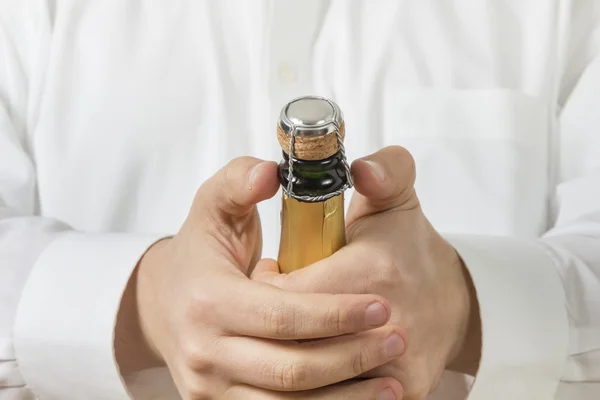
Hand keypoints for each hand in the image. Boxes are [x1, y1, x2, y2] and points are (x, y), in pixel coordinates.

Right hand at [115, 157, 405, 399]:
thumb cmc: (200, 254)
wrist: (163, 304)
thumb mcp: (212, 207)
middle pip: (290, 370)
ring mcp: (210, 390)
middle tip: (397, 339)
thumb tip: (268, 172)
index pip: (282, 315)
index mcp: (208, 301)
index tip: (381, 305)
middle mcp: (205, 354)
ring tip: (392, 383)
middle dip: (351, 358)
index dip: (334, 314)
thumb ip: (239, 181)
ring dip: (347, 398)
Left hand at [254, 147, 481, 399]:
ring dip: (291, 351)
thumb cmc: (410, 250)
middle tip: (279, 300)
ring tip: (295, 326)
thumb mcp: (396, 200)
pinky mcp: (398, 393)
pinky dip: (315, 382)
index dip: (267, 286)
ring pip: (310, 377)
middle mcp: (386, 325)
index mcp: (375, 270)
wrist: (450, 303)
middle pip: (294, 338)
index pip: (287, 295)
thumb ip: (384, 170)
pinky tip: (314, 354)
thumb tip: (363, 169)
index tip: (270, 274)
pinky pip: (333, 396)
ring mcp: (392, 368)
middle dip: (275, 322)